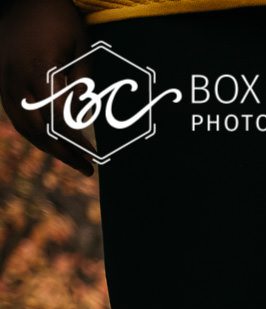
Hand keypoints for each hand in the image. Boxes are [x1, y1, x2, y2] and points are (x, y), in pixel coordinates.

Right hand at [0, 0, 93, 174]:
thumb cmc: (58, 19)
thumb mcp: (81, 47)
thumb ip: (81, 82)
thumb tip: (83, 116)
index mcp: (38, 72)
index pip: (58, 120)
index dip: (75, 143)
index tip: (94, 158)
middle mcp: (16, 80)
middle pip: (38, 130)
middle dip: (63, 153)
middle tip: (87, 169)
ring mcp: (4, 81)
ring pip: (22, 125)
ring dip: (47, 147)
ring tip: (72, 160)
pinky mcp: (0, 80)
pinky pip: (14, 114)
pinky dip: (32, 132)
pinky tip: (51, 142)